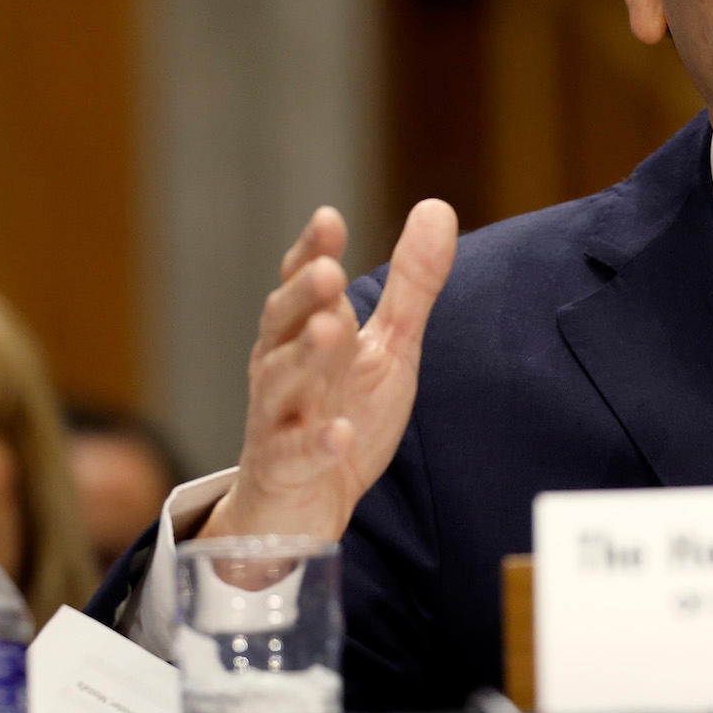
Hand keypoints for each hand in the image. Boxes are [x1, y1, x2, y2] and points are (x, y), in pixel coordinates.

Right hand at [200, 199, 457, 541]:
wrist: (306, 504)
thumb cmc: (343, 410)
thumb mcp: (389, 346)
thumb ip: (411, 284)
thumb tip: (436, 207)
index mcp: (306, 331)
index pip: (302, 284)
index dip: (311, 251)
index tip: (329, 221)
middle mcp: (283, 367)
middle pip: (282, 325)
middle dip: (302, 298)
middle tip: (327, 272)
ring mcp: (276, 419)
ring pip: (279, 383)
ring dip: (304, 357)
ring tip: (330, 332)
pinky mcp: (283, 471)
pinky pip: (293, 456)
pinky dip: (315, 444)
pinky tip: (339, 433)